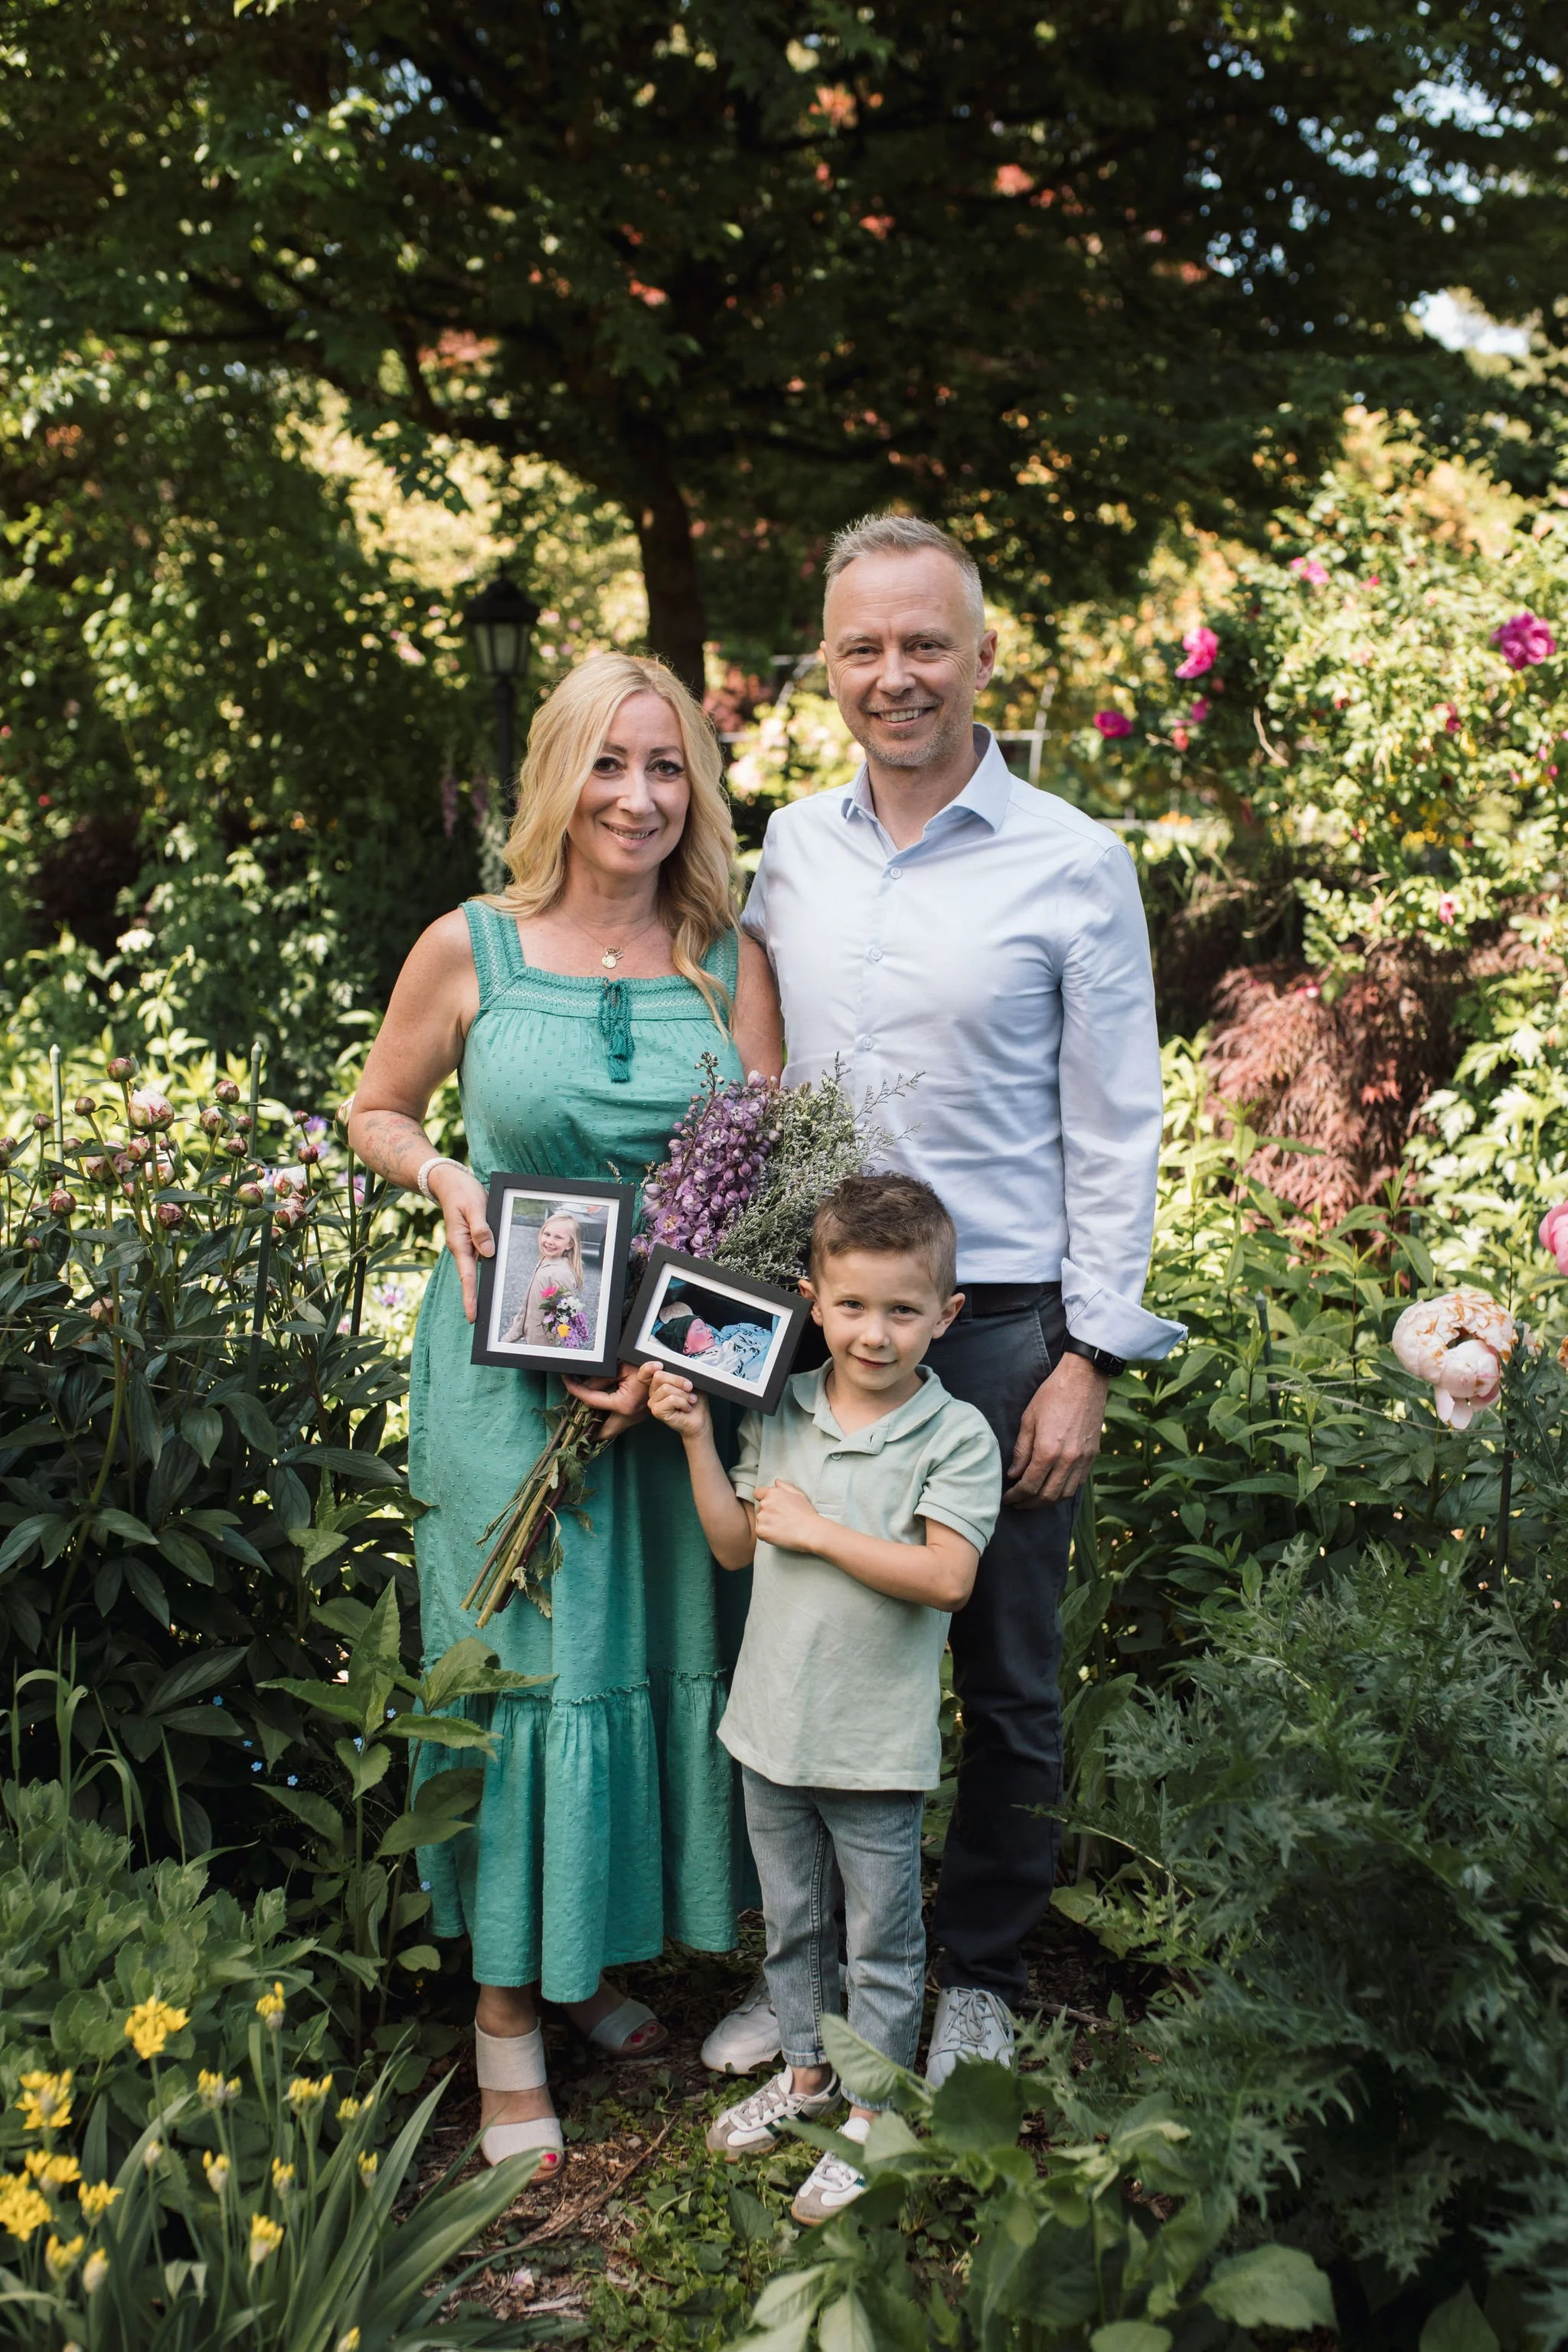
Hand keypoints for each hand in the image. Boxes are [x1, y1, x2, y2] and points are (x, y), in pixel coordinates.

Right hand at [428, 1164, 493, 1323]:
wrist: (449, 1182)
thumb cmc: (463, 1192)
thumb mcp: (475, 1206)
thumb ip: (482, 1229)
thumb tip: (488, 1252)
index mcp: (460, 1243)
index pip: (467, 1276)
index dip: (470, 1297)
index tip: (472, 1316)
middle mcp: (461, 1248)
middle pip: (470, 1278)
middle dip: (473, 1299)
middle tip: (480, 1322)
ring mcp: (465, 1245)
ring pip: (474, 1270)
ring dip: (478, 1288)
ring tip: (486, 1308)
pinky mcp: (471, 1240)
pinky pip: (478, 1259)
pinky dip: (483, 1271)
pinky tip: (490, 1280)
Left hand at [561, 1359, 653, 1441]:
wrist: (670, 1371)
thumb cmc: (647, 1366)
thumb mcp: (621, 1368)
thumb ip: (600, 1379)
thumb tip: (583, 1385)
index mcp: (624, 1404)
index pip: (592, 1400)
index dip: (576, 1390)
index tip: (566, 1381)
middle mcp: (630, 1417)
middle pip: (603, 1433)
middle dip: (588, 1432)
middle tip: (573, 1422)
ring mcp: (636, 1419)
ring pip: (611, 1430)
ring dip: (597, 1425)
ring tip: (583, 1415)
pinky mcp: (639, 1416)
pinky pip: (619, 1423)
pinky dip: (607, 1420)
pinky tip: (599, 1411)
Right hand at [647, 1368, 712, 1441]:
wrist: (700, 1420)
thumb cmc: (695, 1402)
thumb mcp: (690, 1382)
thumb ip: (681, 1373)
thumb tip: (679, 1366)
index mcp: (659, 1383)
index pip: (648, 1370)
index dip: (650, 1367)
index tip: (660, 1365)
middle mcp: (653, 1392)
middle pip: (659, 1376)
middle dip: (678, 1381)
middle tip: (689, 1389)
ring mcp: (653, 1402)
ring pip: (666, 1388)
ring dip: (684, 1395)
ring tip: (690, 1400)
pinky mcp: (657, 1411)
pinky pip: (670, 1399)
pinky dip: (683, 1402)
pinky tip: (686, 1408)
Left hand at [753, 1479, 825, 1554]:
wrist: (810, 1532)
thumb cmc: (807, 1514)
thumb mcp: (799, 1495)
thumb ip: (785, 1487)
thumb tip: (776, 1482)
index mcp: (773, 1493)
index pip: (758, 1493)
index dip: (763, 1499)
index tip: (772, 1507)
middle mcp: (765, 1503)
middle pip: (760, 1508)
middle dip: (767, 1513)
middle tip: (781, 1520)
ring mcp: (762, 1517)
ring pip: (759, 1521)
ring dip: (767, 1524)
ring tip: (781, 1528)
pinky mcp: (761, 1530)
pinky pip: (759, 1532)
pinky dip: (766, 1535)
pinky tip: (778, 1535)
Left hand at [1005, 1352, 1108, 1507]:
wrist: (1085, 1380)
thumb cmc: (1053, 1395)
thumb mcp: (1029, 1419)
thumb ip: (1022, 1450)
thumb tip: (1014, 1474)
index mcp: (1048, 1451)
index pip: (1029, 1485)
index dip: (1016, 1495)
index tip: (1007, 1497)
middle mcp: (1068, 1460)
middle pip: (1047, 1496)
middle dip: (1030, 1503)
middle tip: (1018, 1502)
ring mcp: (1083, 1460)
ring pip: (1065, 1494)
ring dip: (1047, 1501)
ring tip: (1034, 1499)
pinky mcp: (1093, 1456)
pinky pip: (1078, 1484)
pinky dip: (1064, 1491)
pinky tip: (1053, 1487)